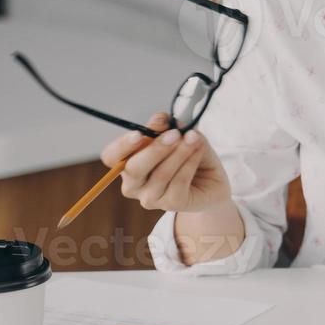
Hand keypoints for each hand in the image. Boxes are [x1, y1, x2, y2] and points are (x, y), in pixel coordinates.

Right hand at [101, 113, 231, 213]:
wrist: (212, 180)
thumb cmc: (188, 155)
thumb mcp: (179, 134)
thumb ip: (167, 126)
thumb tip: (160, 120)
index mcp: (127, 164)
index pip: (111, 156)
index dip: (122, 145)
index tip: (139, 134)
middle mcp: (133, 184)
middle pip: (134, 168)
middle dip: (155, 148)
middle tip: (175, 134)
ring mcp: (151, 198)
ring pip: (161, 174)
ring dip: (180, 152)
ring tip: (194, 138)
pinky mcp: (171, 204)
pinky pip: (179, 181)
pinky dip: (190, 162)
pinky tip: (198, 151)